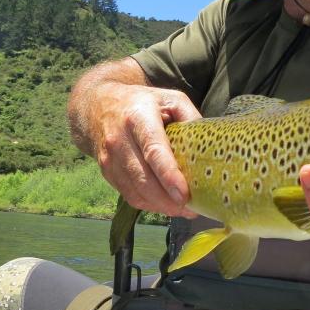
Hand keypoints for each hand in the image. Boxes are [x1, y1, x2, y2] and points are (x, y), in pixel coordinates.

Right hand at [94, 82, 200, 217]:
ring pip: (135, 192)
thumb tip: (211, 144)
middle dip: (168, 199)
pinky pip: (129, 195)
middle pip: (143, 178)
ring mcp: (109, 159)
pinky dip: (150, 205)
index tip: (184, 194)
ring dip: (161, 206)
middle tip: (192, 210)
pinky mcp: (107, 172)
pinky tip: (167, 206)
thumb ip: (190, 117)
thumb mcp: (170, 98)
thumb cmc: (143, 102)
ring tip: (184, 210)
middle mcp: (119, 140)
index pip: (153, 150)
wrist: (98, 106)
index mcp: (138, 117)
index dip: (168, 174)